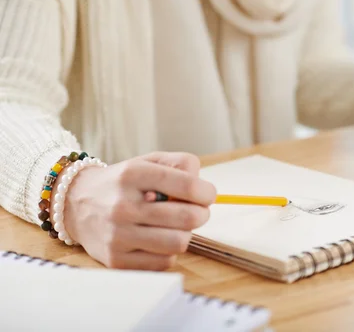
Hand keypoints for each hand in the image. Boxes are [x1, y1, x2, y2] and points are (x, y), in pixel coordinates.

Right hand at [55, 152, 215, 269]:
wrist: (75, 204)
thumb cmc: (124, 183)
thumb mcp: (149, 161)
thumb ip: (182, 164)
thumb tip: (203, 188)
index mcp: (134, 174)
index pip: (187, 185)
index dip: (207, 192)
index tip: (207, 195)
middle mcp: (123, 205)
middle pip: (188, 217)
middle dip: (201, 214)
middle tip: (196, 212)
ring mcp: (118, 235)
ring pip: (178, 243)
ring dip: (185, 235)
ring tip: (176, 226)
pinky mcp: (116, 260)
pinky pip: (164, 263)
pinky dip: (168, 252)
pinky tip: (158, 240)